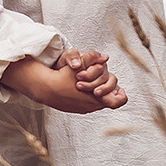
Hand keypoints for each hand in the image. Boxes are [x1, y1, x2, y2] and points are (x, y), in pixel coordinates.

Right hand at [0, 56, 121, 114]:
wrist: (44, 89)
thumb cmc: (62, 78)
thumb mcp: (78, 65)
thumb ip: (92, 59)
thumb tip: (105, 57)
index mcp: (96, 97)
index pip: (119, 101)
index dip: (121, 94)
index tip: (118, 88)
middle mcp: (92, 105)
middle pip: (109, 100)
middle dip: (107, 88)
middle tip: (102, 81)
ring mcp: (84, 108)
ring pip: (98, 101)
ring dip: (97, 91)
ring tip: (91, 82)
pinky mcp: (76, 108)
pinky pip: (88, 103)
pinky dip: (88, 95)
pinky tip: (82, 88)